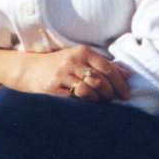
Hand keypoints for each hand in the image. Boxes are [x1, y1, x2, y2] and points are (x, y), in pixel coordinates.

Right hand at [15, 45, 131, 101]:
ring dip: (97, 100)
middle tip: (112, 100)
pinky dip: (82, 105)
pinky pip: (73, 100)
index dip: (120, 83)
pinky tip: (85, 106)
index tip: (126, 94)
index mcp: (82, 52)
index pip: (107, 68)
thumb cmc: (61, 65)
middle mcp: (72, 62)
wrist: (29, 69)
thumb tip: (128, 74)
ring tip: (98, 102)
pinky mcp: (51, 89)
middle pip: (100, 81)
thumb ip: (104, 65)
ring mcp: (61, 76)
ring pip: (88, 91)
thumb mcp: (81, 59)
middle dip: (110, 93)